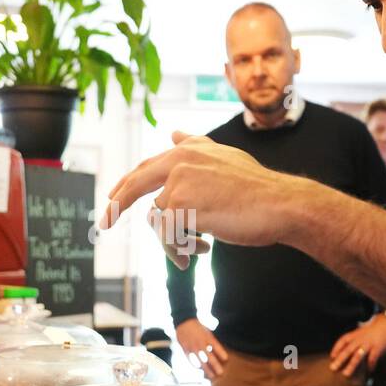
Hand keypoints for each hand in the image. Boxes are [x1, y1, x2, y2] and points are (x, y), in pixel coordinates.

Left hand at [100, 132, 303, 268]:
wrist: (281, 205)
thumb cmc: (259, 190)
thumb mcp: (226, 159)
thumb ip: (197, 146)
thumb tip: (173, 132)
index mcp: (190, 149)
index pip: (147, 166)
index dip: (127, 184)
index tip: (112, 199)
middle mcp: (180, 159)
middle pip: (136, 184)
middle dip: (117, 205)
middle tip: (103, 224)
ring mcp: (178, 180)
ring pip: (159, 220)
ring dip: (176, 241)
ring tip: (200, 250)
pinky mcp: (179, 204)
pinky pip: (167, 235)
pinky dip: (181, 249)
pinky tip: (204, 252)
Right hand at [175, 318, 227, 379]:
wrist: (184, 321)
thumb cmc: (197, 326)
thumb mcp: (207, 332)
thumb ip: (212, 341)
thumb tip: (216, 352)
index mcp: (208, 337)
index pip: (216, 347)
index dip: (221, 353)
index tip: (226, 359)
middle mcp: (201, 343)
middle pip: (210, 357)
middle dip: (216, 366)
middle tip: (220, 373)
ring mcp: (193, 347)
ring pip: (201, 361)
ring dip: (207, 369)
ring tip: (211, 375)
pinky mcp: (185, 349)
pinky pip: (191, 359)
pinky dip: (195, 365)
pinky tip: (199, 369)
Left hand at [330, 315, 385, 377]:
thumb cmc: (379, 328)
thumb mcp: (366, 331)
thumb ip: (359, 338)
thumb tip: (352, 348)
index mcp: (357, 333)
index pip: (343, 340)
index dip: (337, 348)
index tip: (332, 356)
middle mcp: (361, 338)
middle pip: (348, 349)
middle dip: (340, 359)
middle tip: (332, 368)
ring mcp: (369, 343)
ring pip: (357, 355)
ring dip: (351, 365)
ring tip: (346, 374)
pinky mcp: (378, 347)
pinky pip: (372, 358)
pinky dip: (370, 365)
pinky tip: (369, 371)